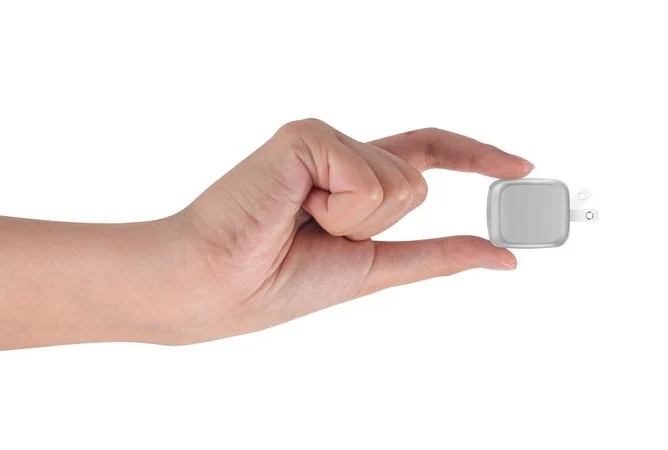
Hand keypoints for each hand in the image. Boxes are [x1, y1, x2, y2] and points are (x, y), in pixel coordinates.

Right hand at [152, 119, 533, 343]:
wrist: (217, 285)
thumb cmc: (274, 282)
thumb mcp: (373, 269)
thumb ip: (437, 257)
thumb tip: (502, 257)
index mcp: (347, 180)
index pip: (424, 152)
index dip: (475, 156)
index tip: (520, 166)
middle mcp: (336, 154)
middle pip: (417, 181)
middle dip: (377, 227)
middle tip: (316, 238)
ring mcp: (320, 142)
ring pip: (398, 182)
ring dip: (354, 223)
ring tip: (299, 227)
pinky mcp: (305, 137)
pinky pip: (366, 178)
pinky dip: (339, 212)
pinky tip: (294, 211)